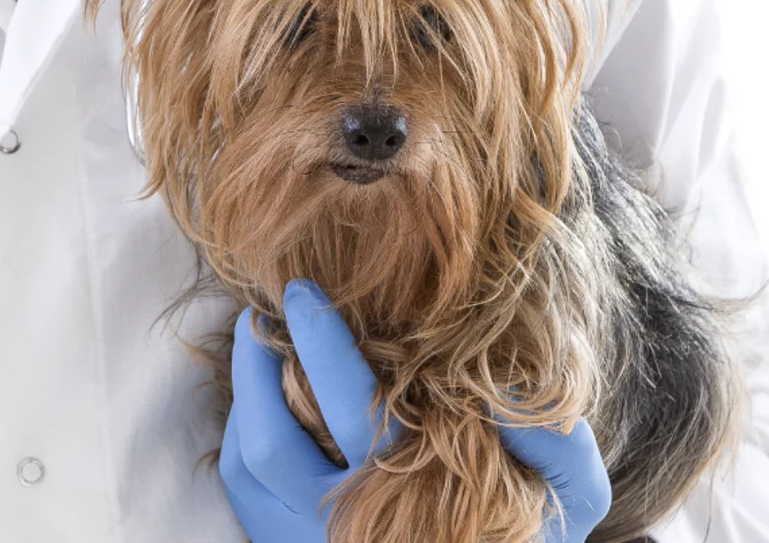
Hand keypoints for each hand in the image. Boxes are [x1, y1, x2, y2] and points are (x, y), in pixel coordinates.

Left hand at [218, 280, 610, 542]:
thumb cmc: (525, 538)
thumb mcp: (567, 500)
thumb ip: (556, 446)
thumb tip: (502, 384)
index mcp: (409, 505)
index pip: (355, 414)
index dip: (322, 348)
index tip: (303, 292)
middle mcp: (345, 530)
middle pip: (274, 443)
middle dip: (258, 364)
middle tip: (265, 306)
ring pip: (249, 463)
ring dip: (245, 395)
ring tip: (258, 338)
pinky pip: (244, 486)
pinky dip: (245, 432)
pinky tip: (264, 395)